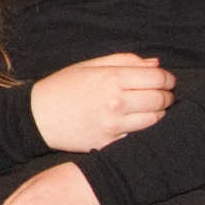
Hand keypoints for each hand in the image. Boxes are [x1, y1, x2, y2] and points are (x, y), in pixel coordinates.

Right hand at [27, 54, 172, 154]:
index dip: (168, 78)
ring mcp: (114, 125)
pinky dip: (144, 128)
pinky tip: (138, 122)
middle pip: (160, 99)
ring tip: (153, 108)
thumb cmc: (62, 87)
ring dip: (160, 113)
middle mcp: (116, 102)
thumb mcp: (89, 66)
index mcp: (111, 78)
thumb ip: (124, 61)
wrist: (37, 118)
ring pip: (155, 120)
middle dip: (167, 95)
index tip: (168, 80)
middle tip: (165, 94)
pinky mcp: (110, 143)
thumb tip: (155, 64)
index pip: (157, 78)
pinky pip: (138, 136)